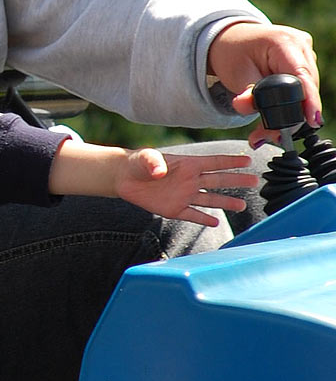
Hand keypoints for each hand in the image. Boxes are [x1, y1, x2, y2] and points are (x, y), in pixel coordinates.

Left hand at [115, 149, 257, 226]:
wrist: (125, 178)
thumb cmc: (137, 163)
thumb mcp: (145, 158)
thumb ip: (153, 162)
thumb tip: (160, 171)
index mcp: (187, 164)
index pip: (214, 162)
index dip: (230, 161)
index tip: (248, 159)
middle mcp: (190, 180)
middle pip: (218, 181)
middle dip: (236, 180)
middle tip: (255, 180)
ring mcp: (183, 195)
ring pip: (209, 200)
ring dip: (225, 202)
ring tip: (242, 206)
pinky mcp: (174, 208)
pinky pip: (192, 214)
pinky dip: (203, 219)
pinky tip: (215, 222)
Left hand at [207, 22, 319, 147]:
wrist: (231, 41)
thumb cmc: (232, 54)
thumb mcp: (234, 74)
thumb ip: (245, 92)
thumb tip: (246, 107)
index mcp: (283, 42)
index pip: (302, 76)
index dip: (308, 101)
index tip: (310, 121)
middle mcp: (300, 45)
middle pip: (306, 88)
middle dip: (290, 116)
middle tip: (267, 137)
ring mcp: (305, 54)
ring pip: (306, 91)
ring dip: (288, 115)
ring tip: (263, 133)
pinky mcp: (303, 64)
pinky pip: (302, 89)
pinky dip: (289, 106)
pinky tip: (272, 120)